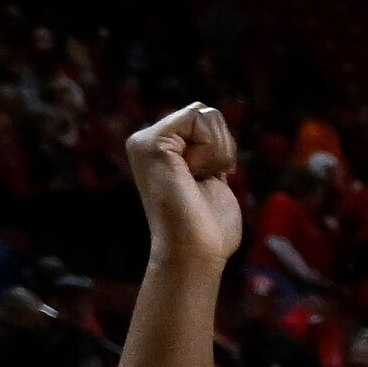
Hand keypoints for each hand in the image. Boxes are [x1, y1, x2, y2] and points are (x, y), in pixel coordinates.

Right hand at [126, 105, 245, 267]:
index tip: (213, 177)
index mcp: (160, 149)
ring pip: (205, 115)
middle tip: (205, 180)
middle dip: (222, 148)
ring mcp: (145, 141)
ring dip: (218, 152)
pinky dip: (212, 150)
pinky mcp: (152, 144)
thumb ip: (207, 154)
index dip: (222, 147)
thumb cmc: (208, 227)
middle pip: (206, 114)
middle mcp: (146, 141)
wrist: (195, 252)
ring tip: (199, 180)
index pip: (204, 120)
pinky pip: (199, 119)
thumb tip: (213, 126)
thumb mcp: (211, 180)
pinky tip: (198, 174)